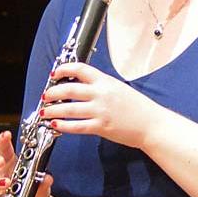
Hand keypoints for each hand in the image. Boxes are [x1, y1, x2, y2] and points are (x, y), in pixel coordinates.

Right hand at [0, 131, 52, 196]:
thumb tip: (47, 178)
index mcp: (11, 165)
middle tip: (0, 161)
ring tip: (6, 183)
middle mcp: (0, 177)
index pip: (4, 150)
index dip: (3, 141)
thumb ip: (43, 180)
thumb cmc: (35, 193)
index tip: (6, 135)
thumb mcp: (42, 184)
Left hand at [41, 62, 158, 148]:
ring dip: (53, 110)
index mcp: (106, 82)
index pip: (80, 69)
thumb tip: (82, 87)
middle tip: (46, 96)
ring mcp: (100, 111)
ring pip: (68, 109)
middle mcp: (101, 94)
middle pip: (68, 89)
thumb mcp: (120, 89)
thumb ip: (102, 86)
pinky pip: (77, 126)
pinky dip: (63, 125)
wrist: (152, 124)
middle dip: (52, 92)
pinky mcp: (101, 127)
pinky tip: (56, 125)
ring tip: (45, 111)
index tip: (55, 74)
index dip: (63, 69)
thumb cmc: (139, 108)